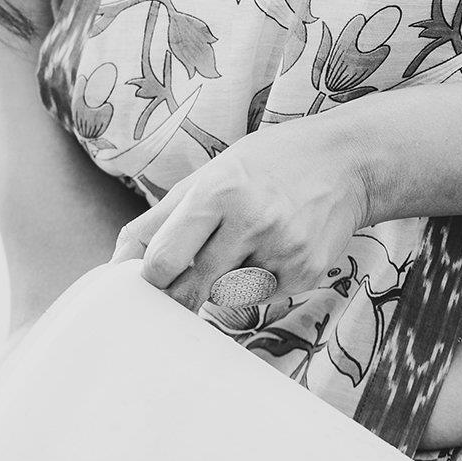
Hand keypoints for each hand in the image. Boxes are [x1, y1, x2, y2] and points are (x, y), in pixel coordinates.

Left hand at [110, 116, 370, 312]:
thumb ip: (159, 220)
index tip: (150, 278)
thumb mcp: (209, 174)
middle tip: (187, 276)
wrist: (347, 162)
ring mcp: (282, 251)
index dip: (149, 278)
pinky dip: (256, 283)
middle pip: (190, 290)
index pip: (162, 262)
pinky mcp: (306, 273)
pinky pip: (260, 298)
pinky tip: (273, 250)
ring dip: (222, 283)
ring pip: (225, 298)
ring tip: (244, 245)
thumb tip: (115, 266)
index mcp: (218, 191)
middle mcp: (251, 222)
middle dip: (180, 291)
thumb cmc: (267, 165)